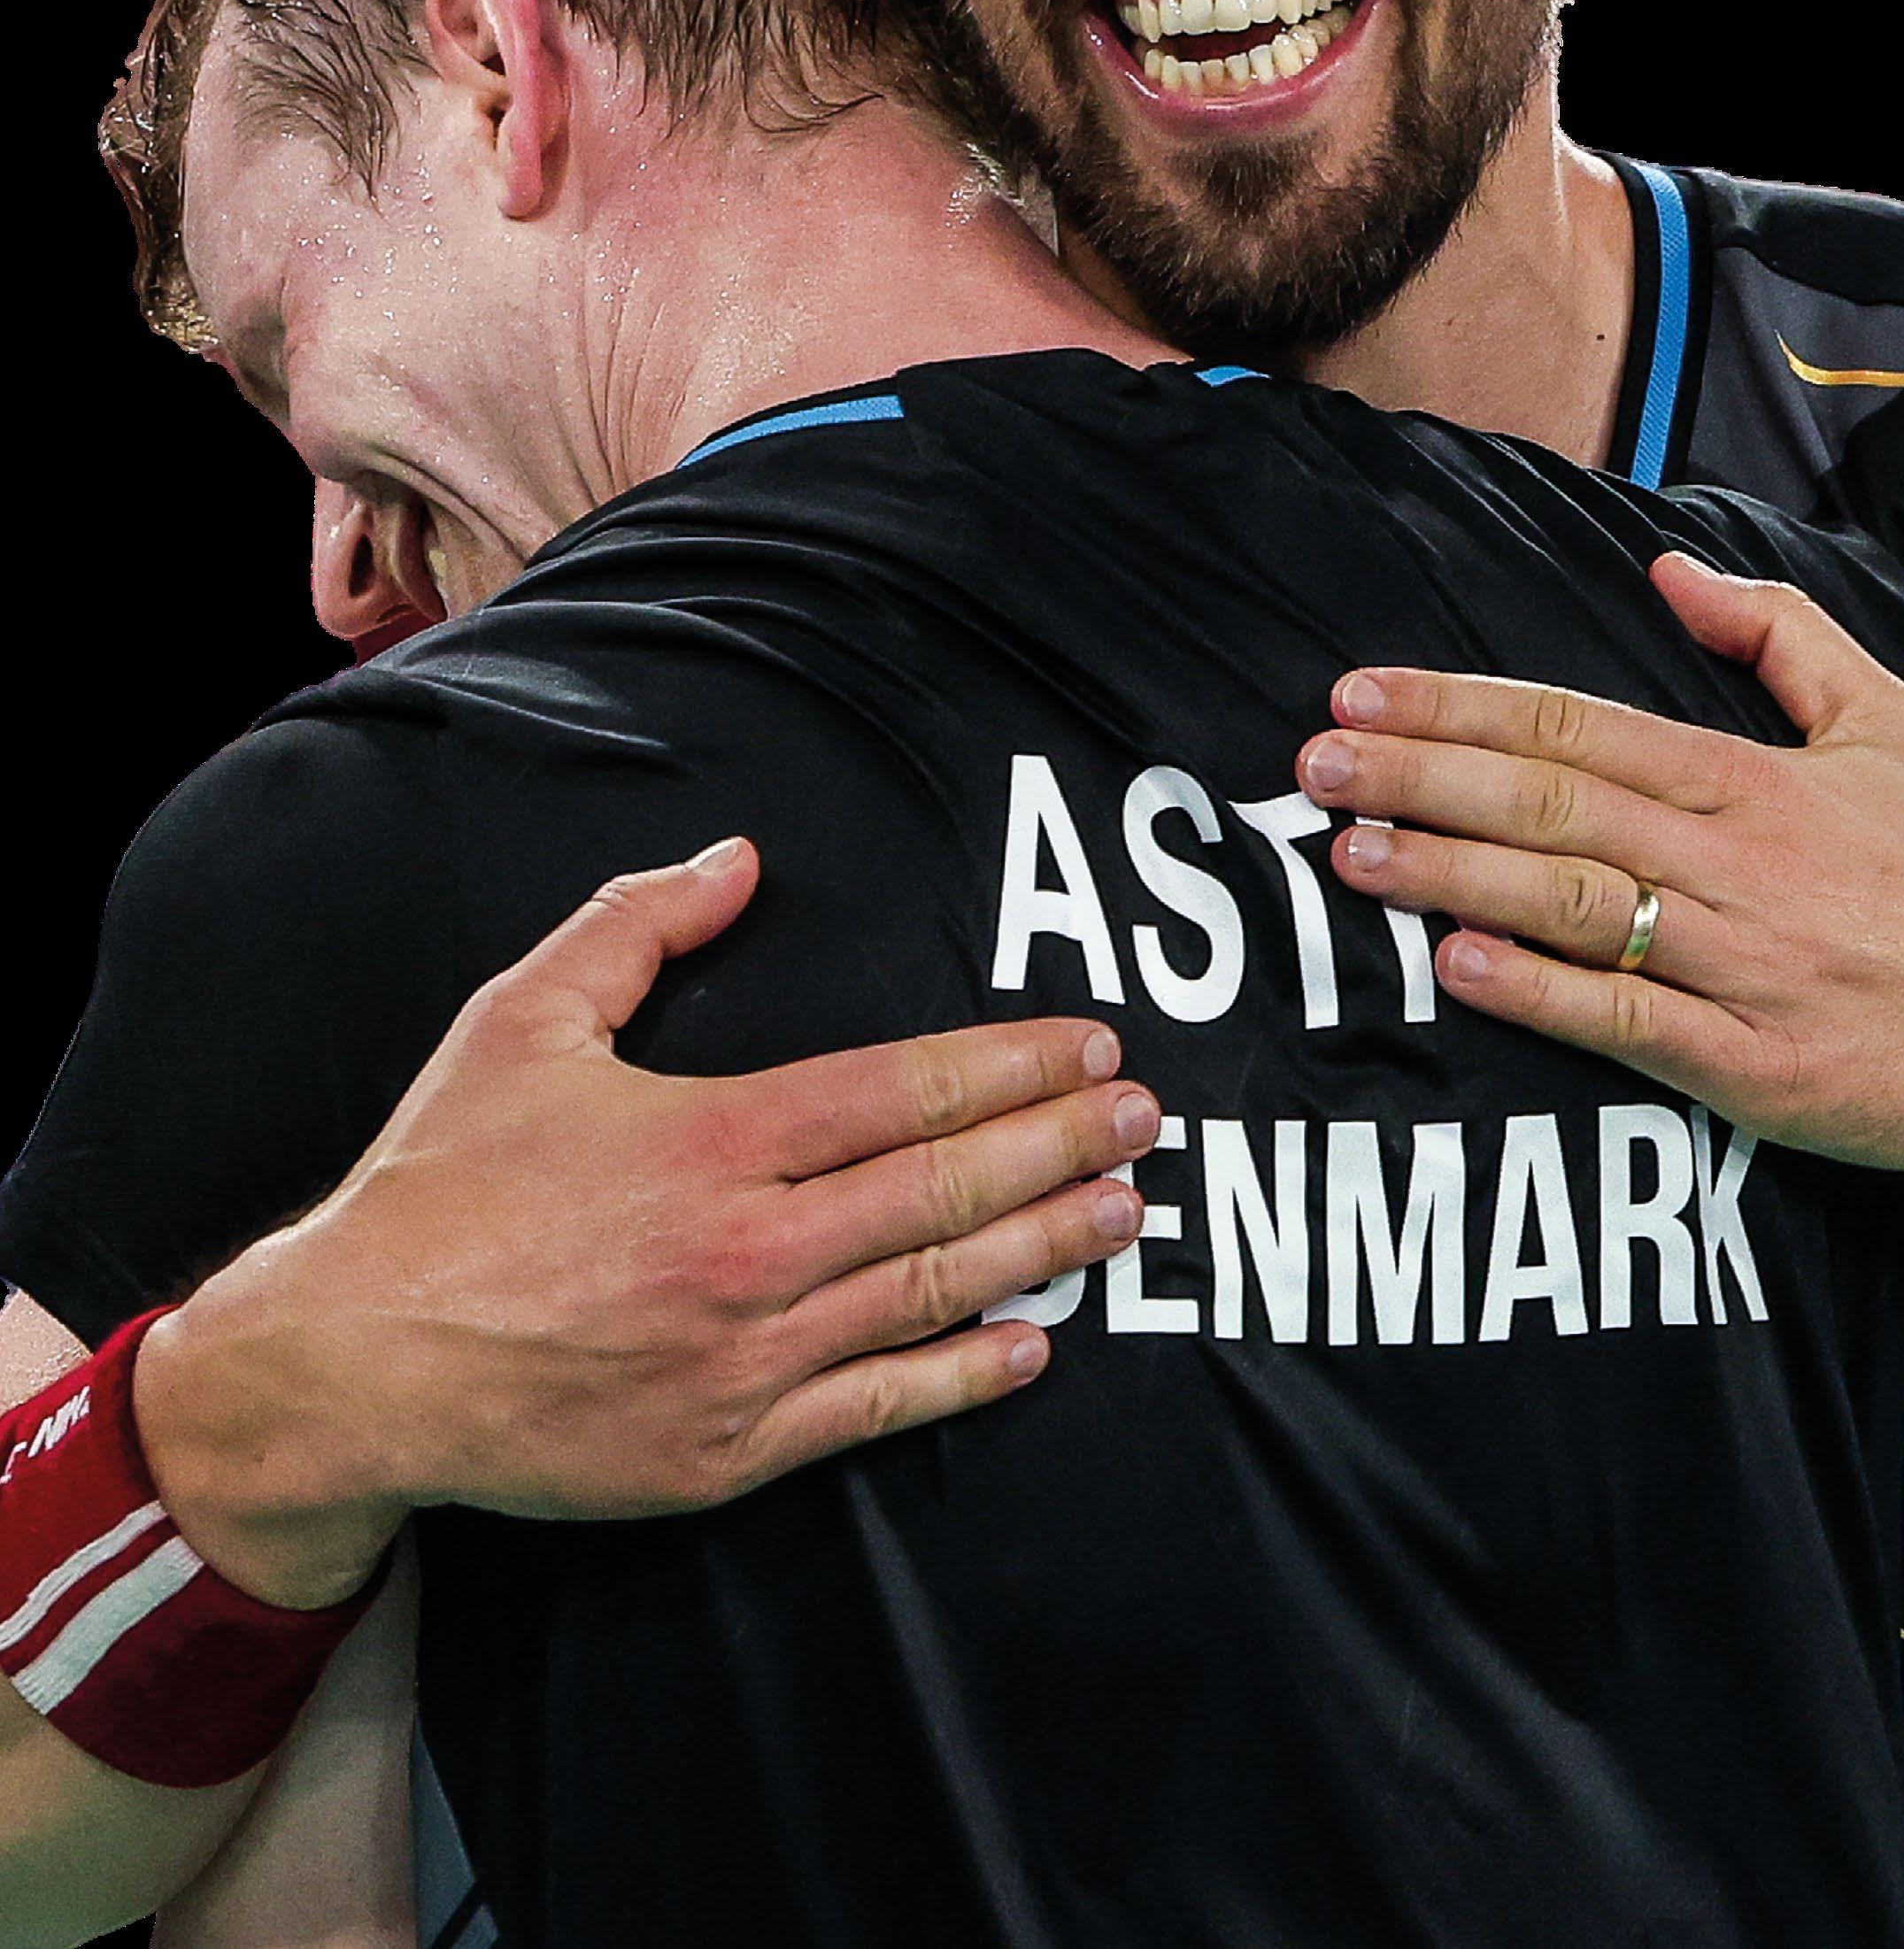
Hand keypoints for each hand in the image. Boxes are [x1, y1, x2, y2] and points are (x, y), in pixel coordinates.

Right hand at [136, 838, 1156, 1606]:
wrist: (353, 1364)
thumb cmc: (439, 1185)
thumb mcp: (521, 1019)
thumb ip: (638, 925)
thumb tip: (738, 857)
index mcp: (712, 1137)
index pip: (904, 1090)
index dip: (1011, 1066)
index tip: (1089, 1046)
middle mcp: (748, 1248)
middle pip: (945, 1186)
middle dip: (1063, 1145)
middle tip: (1145, 1119)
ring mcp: (746, 1358)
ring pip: (933, 1291)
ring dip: (1045, 1248)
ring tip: (1125, 1213)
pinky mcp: (727, 1451)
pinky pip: (878, 1408)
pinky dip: (965, 1374)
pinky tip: (1033, 1345)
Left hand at [1297, 554, 1903, 1176]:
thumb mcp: (1890, 719)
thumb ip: (1778, 631)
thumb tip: (1670, 569)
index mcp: (1750, 779)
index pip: (1573, 724)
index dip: (1456, 707)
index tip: (1358, 692)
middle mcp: (1734, 861)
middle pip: (1549, 801)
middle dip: (1419, 776)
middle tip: (1311, 762)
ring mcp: (1741, 965)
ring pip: (1572, 903)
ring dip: (1449, 873)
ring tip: (1349, 850)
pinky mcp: (1755, 1067)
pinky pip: (1629, 1023)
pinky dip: (1540, 995)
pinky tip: (1457, 968)